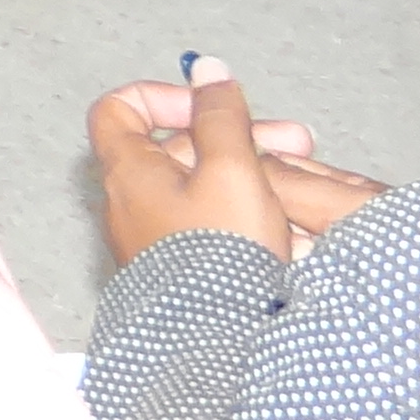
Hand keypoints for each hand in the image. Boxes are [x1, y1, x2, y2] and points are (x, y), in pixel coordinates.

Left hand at [87, 60, 384, 268]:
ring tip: (301, 181)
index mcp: (128, 171)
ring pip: (198, 186)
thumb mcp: (232, 171)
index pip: (118, 109)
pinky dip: (240, 211)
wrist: (220, 349)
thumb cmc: (219, 259)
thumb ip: (221, 115)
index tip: (209, 107)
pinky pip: (205, 224)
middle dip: (234, 136)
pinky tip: (286, 223)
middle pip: (174, 148)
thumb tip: (207, 70)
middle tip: (291, 141)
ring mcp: (152, 239)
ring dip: (247, 173)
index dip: (163, 96)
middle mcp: (130, 203)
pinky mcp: (178, 269)